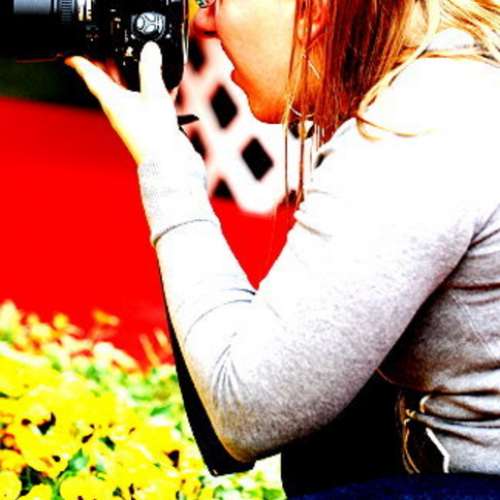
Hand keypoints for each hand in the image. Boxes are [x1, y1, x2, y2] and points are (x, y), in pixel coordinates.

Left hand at [66, 42, 181, 164]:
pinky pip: (139, 102)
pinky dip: (144, 90)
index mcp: (112, 100)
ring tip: (132, 62)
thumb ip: (151, 69)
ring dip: (126, 76)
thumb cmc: (154, 134)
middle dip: (105, 64)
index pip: (90, 76)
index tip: (69, 54)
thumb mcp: (154, 94)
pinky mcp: (142, 124)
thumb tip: (149, 48)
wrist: (166, 162)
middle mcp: (116, 109)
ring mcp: (129, 118)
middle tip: (104, 49)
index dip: (80, 62)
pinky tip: (157, 88)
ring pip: (122, 91)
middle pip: (106, 81)